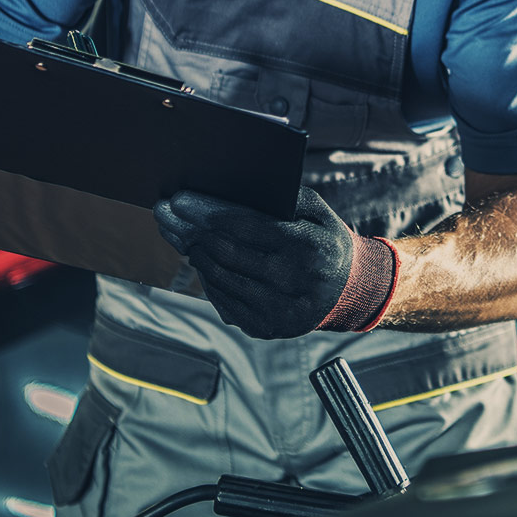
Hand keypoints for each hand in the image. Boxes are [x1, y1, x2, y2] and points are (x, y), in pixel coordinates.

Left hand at [154, 186, 399, 338]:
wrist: (349, 290)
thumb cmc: (324, 240)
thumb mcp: (317, 210)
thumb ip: (283, 196)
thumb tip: (233, 189)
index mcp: (308, 246)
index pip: (247, 227)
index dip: (209, 212)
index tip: (179, 200)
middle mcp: (294, 281)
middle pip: (228, 253)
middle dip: (192, 231)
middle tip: (168, 215)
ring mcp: (279, 310)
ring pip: (221, 278)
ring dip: (197, 254)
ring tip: (183, 235)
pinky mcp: (267, 328)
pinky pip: (224, 300)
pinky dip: (209, 279)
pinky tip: (202, 261)